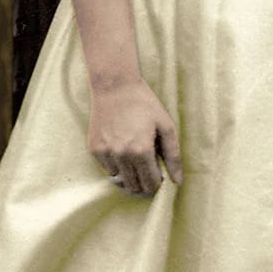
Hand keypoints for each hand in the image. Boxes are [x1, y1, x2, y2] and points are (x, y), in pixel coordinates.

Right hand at [87, 77, 182, 196]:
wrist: (114, 85)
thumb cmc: (144, 103)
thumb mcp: (166, 126)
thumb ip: (173, 156)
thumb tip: (178, 182)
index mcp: (142, 151)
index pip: (151, 184)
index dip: (158, 182)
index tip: (159, 175)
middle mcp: (122, 155)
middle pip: (134, 186)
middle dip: (144, 183)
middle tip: (149, 170)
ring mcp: (106, 153)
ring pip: (120, 180)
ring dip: (129, 175)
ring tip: (135, 158)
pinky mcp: (94, 149)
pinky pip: (107, 169)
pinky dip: (116, 165)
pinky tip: (121, 149)